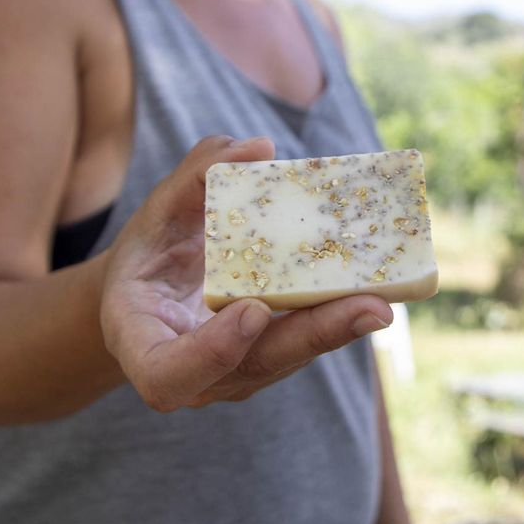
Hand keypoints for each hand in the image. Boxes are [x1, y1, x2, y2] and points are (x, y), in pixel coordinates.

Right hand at [100, 135, 393, 411]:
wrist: (151, 294)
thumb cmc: (148, 252)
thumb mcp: (155, 210)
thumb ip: (194, 176)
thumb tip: (258, 147)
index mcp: (141, 341)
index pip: (168, 375)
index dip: (213, 351)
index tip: (252, 309)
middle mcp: (190, 376)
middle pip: (251, 369)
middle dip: (312, 336)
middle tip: (368, 307)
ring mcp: (232, 376)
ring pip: (287, 359)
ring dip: (336, 329)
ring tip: (383, 298)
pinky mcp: (268, 362)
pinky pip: (302, 343)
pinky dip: (336, 315)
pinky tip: (376, 288)